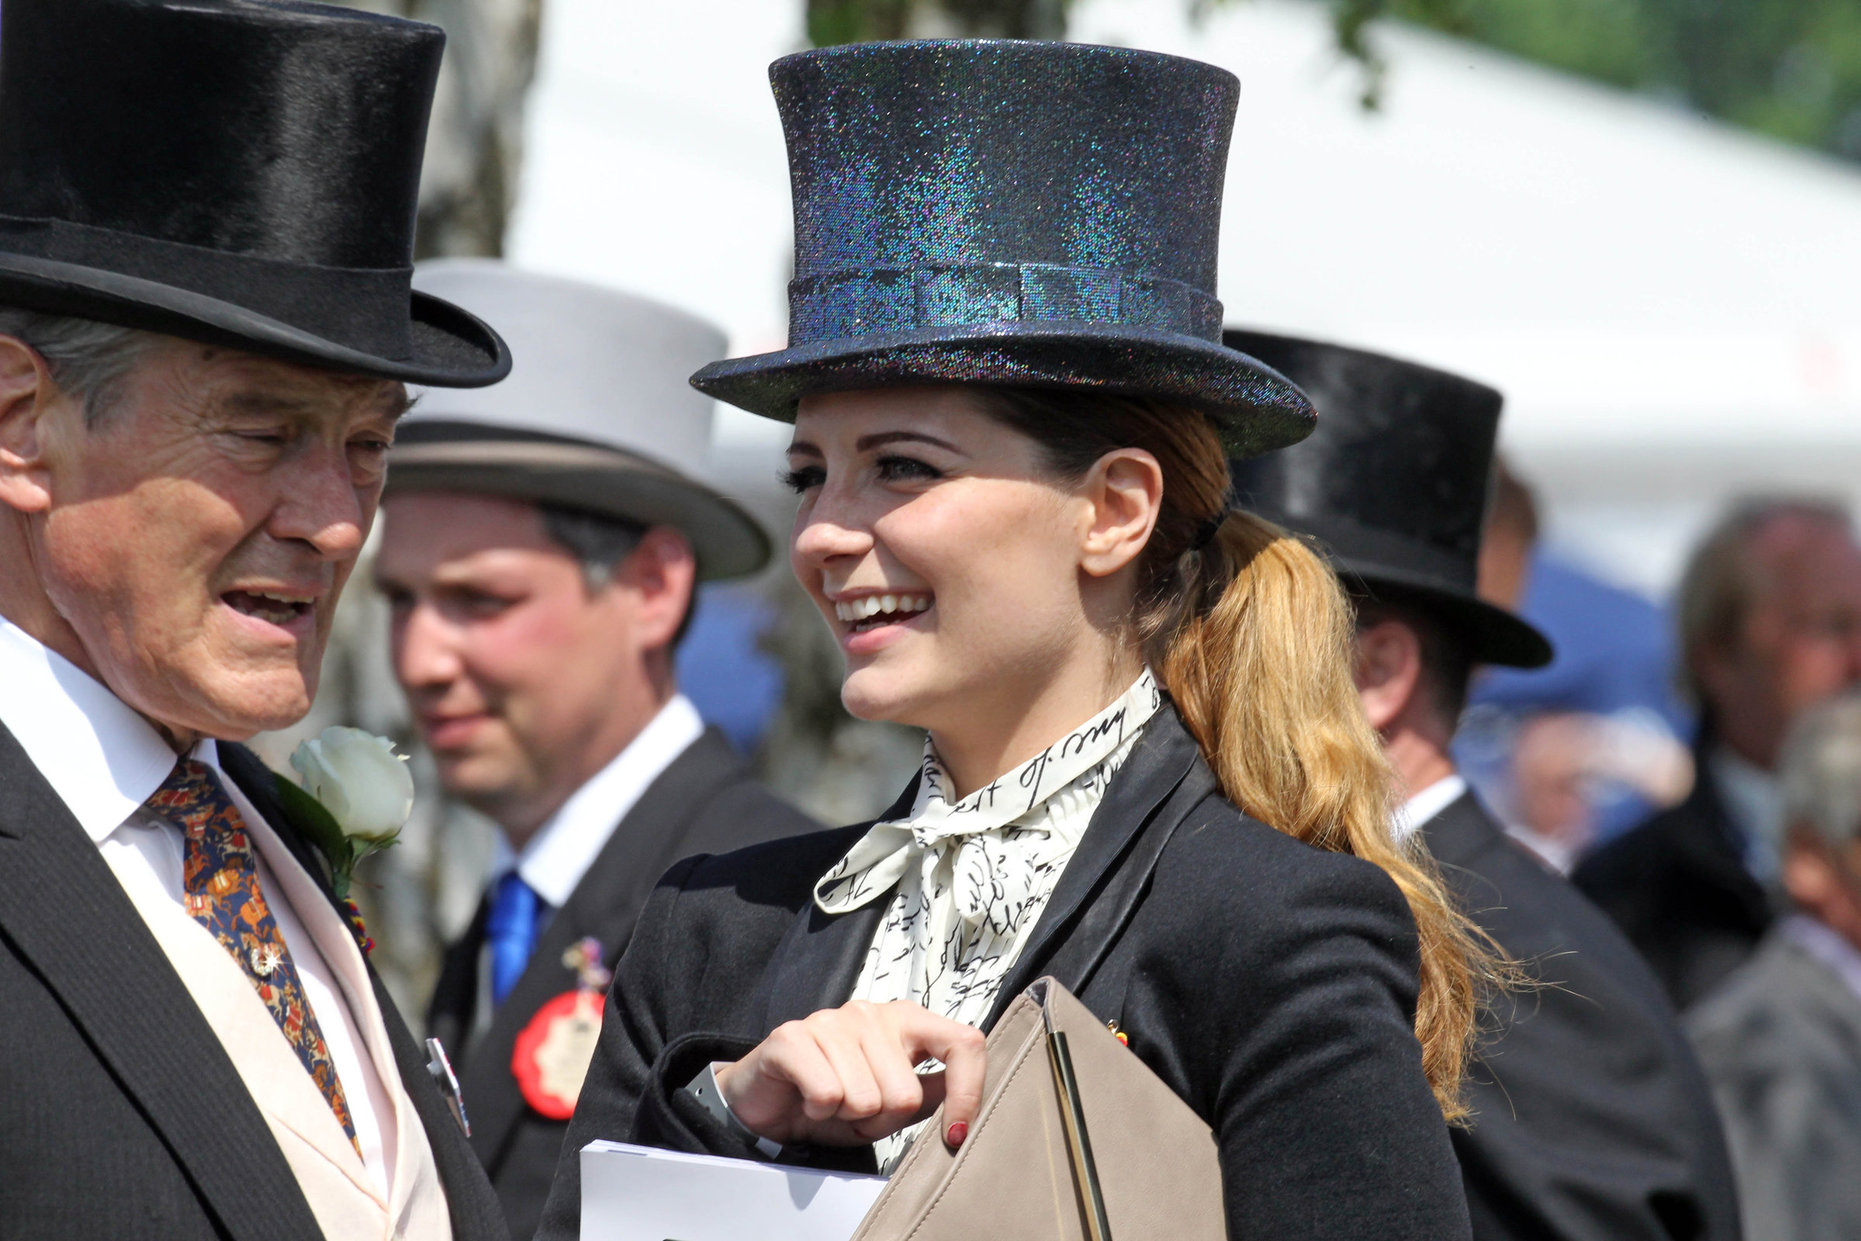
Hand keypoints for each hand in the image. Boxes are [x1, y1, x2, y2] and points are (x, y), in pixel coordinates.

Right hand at [712, 1000, 986, 1147]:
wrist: (769, 1104)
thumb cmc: (835, 1101)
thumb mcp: (893, 1105)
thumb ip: (933, 1094)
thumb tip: (971, 1100)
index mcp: (908, 1020)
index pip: (964, 1043)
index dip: (968, 1093)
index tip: (955, 1135)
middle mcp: (873, 1012)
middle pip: (907, 1093)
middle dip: (882, 1119)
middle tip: (857, 1111)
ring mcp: (832, 1019)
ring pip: (867, 1098)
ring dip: (848, 1117)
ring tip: (832, 1104)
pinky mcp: (793, 1036)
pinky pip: (828, 1094)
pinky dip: (819, 1112)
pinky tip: (809, 1100)